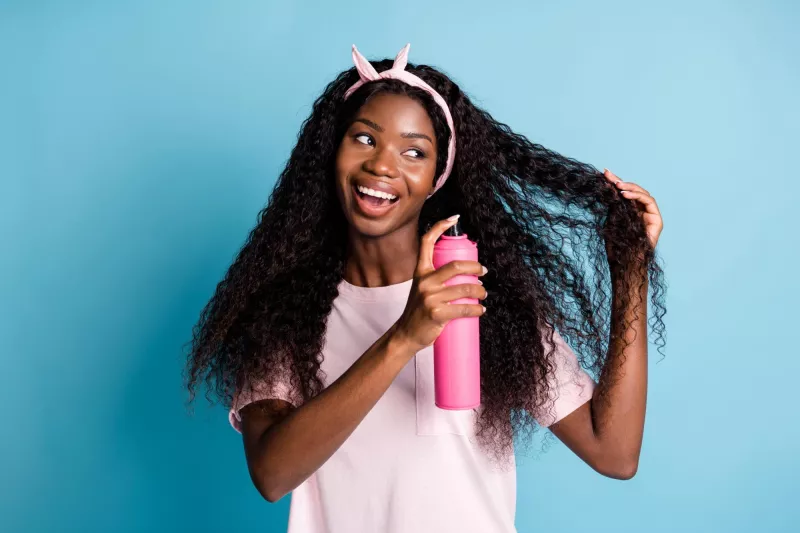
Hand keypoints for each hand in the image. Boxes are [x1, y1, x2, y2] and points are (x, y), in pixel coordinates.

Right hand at [391, 216, 487, 353]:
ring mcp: (430, 297)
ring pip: (465, 289)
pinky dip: (477, 309)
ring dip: (480, 292)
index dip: (440, 227)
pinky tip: (480, 310)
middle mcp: (424, 281)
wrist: (406, 334)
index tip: (454, 218)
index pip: (427, 242)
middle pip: (456, 266)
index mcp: (420, 272)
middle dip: (476, 268)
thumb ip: (435, 278)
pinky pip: (464, 308)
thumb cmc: (418, 311)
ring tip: (483, 295)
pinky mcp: (437, 313)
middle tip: (483, 272)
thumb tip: (463, 272)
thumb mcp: (421, 288)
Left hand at [603, 168, 662, 249]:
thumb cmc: (616, 246)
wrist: (624, 262)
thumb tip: (608, 186)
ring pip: (643, 194)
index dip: (615, 182)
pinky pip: (649, 202)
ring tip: (617, 185)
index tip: (605, 172)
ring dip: (629, 187)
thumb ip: (613, 204)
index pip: (624, 194)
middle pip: (633, 191)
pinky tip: (624, 194)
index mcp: (630, 212)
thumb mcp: (611, 219)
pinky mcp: (657, 220)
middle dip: (620, 181)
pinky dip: (637, 196)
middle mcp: (641, 212)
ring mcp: (650, 216)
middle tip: (609, 175)